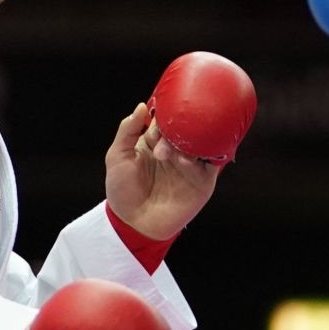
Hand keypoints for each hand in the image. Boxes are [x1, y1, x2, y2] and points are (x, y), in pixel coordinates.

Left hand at [104, 102, 219, 240]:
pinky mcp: (203, 181)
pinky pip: (210, 164)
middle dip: (176, 129)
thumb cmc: (123, 190)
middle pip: (187, 128)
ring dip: (189, 142)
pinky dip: (200, 158)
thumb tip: (142, 106)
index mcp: (158, 141)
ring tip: (171, 152)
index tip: (156, 119)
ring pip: (201, 142)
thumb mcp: (117, 156)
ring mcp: (192, 165)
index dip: (163, 116)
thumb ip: (128, 130)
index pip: (167, 120)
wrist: (133, 223)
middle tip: (162, 138)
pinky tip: (183, 160)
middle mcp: (177, 150)